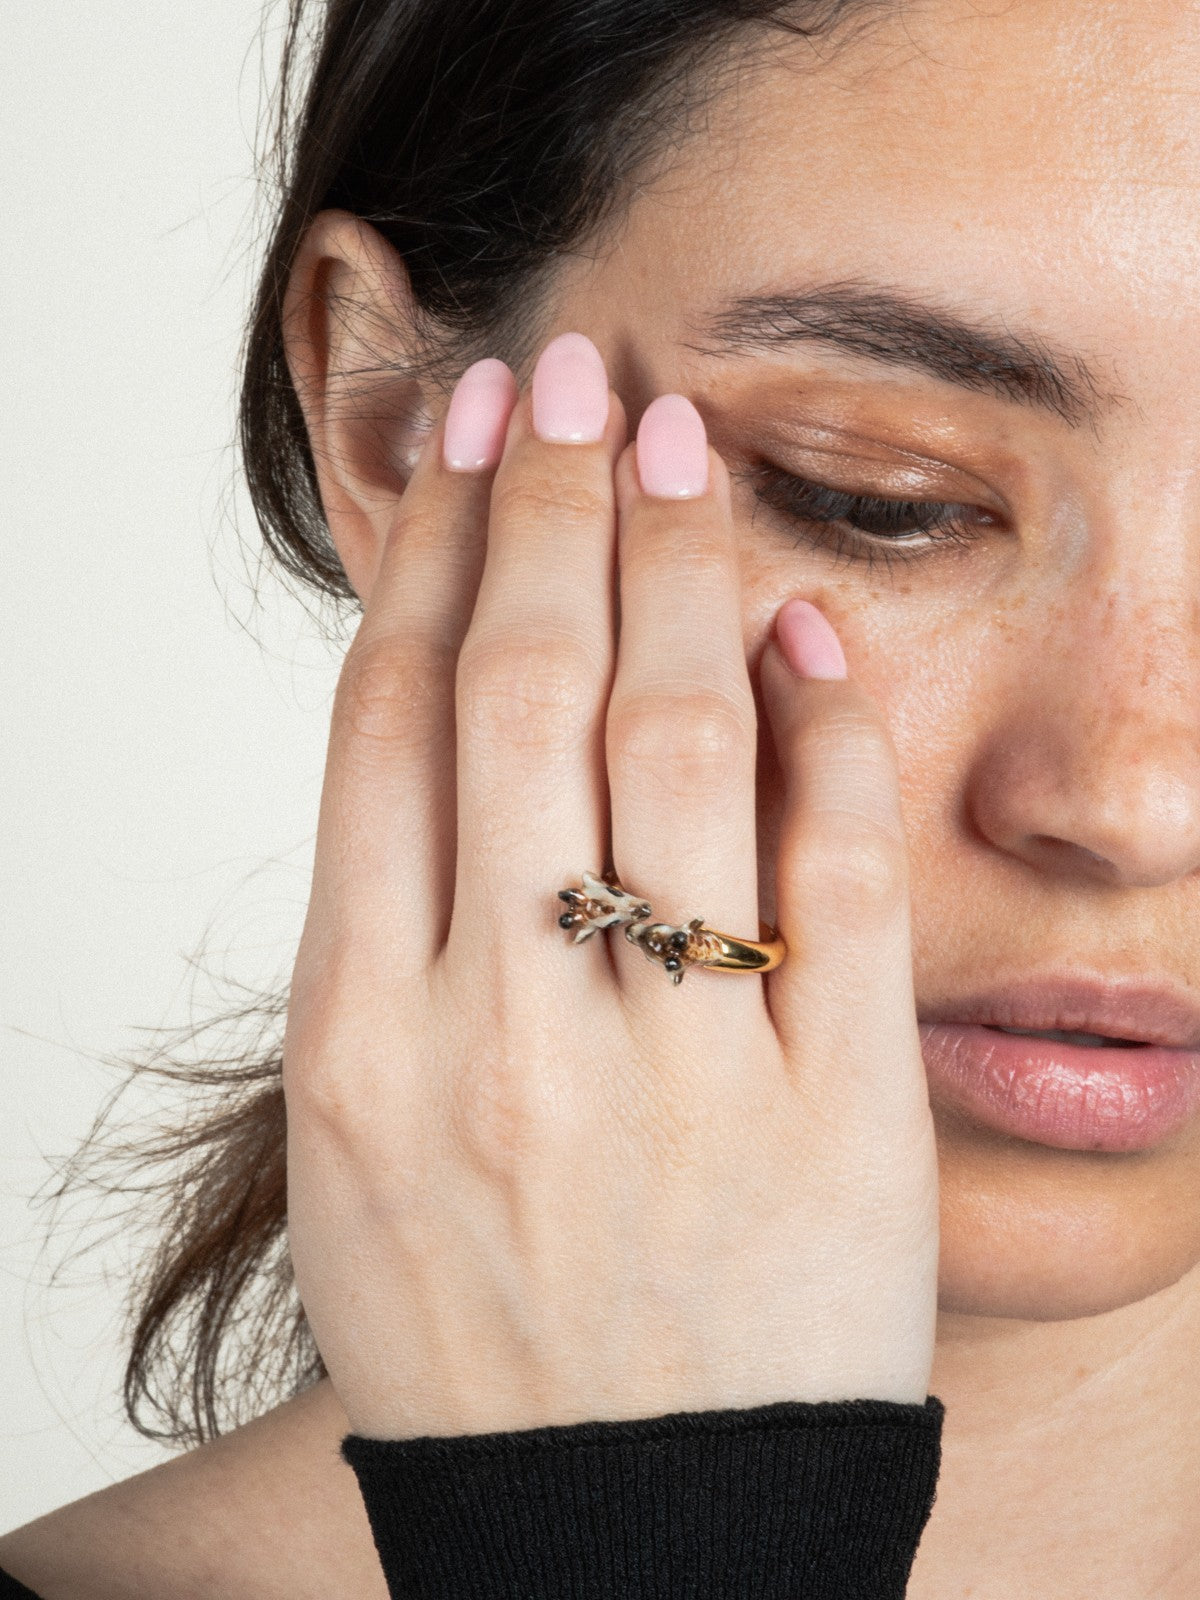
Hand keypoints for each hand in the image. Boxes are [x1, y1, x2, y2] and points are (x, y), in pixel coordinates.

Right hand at [282, 332, 939, 1440]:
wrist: (621, 1548)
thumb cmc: (481, 1333)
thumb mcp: (365, 1144)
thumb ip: (398, 934)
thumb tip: (457, 716)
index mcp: (363, 1038)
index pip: (394, 723)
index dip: (436, 551)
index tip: (472, 436)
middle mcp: (500, 1034)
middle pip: (523, 691)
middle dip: (549, 502)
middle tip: (575, 376)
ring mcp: (670, 1072)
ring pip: (672, 743)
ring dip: (676, 563)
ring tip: (679, 443)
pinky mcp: (833, 1117)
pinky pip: (837, 872)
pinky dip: (827, 727)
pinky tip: (808, 624)